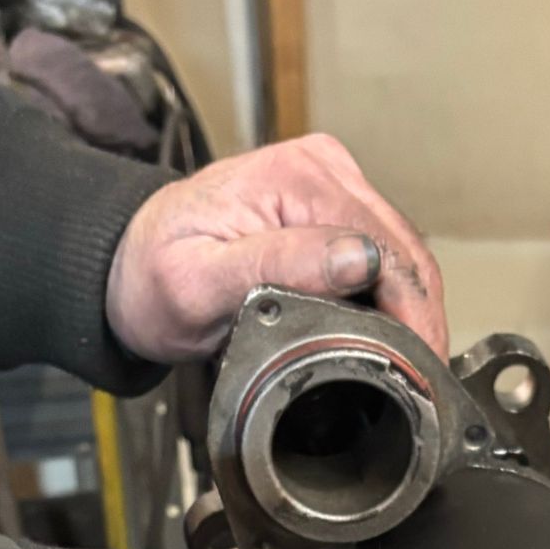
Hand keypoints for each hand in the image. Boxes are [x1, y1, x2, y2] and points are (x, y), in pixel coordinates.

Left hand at [105, 133, 446, 364]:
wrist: (126, 263)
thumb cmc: (152, 274)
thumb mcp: (201, 284)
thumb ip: (281, 266)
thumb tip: (361, 258)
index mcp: (294, 179)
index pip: (385, 249)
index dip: (413, 315)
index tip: (420, 370)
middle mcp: (320, 168)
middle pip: (404, 248)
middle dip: (421, 316)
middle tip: (422, 380)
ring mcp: (329, 181)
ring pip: (401, 251)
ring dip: (412, 306)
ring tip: (410, 364)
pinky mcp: (330, 201)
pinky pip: (382, 249)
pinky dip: (392, 293)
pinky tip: (389, 331)